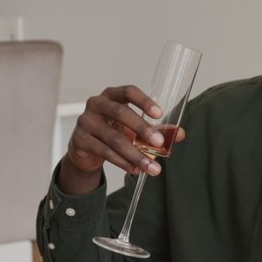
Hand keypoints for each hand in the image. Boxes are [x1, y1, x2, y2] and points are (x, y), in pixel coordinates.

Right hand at [59, 85, 185, 193]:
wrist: (87, 150)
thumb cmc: (114, 131)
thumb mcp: (136, 129)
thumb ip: (158, 130)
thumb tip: (181, 134)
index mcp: (112, 95)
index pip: (128, 91)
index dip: (144, 101)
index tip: (159, 114)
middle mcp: (97, 104)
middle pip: (120, 112)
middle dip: (142, 129)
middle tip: (159, 142)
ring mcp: (86, 121)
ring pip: (114, 138)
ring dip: (135, 154)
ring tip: (152, 167)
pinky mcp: (80, 139)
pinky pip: (104, 151)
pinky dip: (122, 162)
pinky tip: (134, 169)